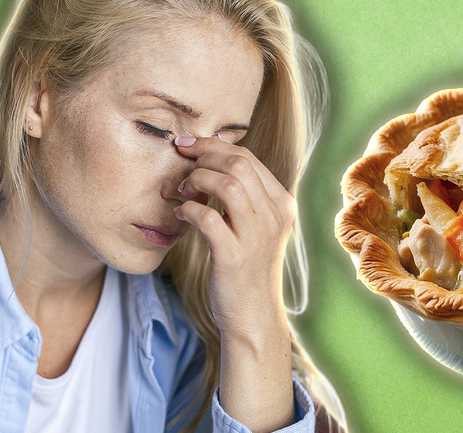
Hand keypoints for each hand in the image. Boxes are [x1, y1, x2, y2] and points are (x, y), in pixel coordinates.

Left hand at [173, 135, 294, 338]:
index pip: (249, 158)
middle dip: (203, 156)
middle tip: (181, 161)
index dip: (214, 146)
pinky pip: (208, 218)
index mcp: (282, 204)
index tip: (189, 146)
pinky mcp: (234, 257)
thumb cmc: (248, 269)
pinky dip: (189, 209)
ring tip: (182, 189)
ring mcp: (257, 237)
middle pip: (240, 164)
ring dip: (197, 179)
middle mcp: (274, 217)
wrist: (254, 315)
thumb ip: (245, 197)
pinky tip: (180, 214)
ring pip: (229, 185)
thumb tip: (214, 159)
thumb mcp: (257, 228)